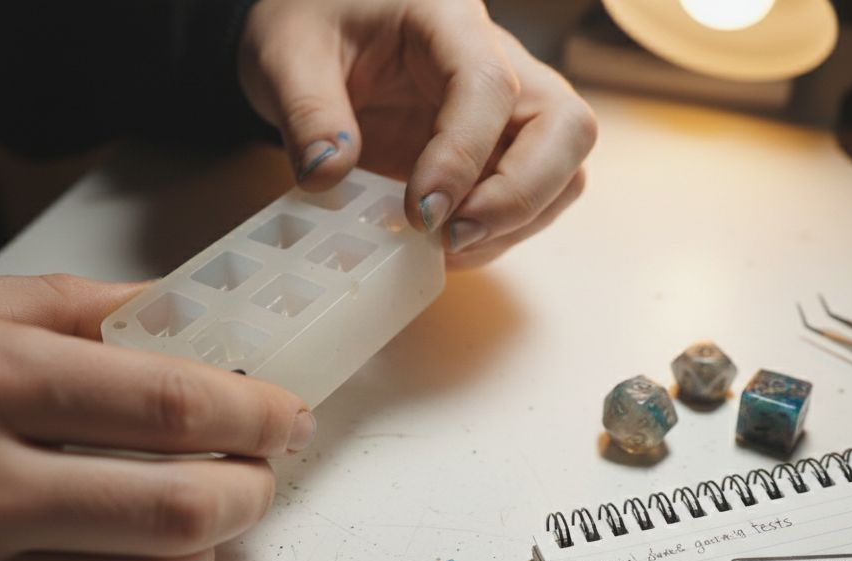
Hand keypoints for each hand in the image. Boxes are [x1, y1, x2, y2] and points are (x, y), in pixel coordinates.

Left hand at [239, 0, 596, 267]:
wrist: (319, 34)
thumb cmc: (312, 27)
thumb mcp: (286, 57)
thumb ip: (306, 111)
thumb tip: (328, 173)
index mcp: (449, 20)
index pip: (490, 84)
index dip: (464, 154)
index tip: (420, 210)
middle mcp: (501, 60)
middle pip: (565, 126)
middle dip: (521, 193)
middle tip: (453, 235)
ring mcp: (509, 112)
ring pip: (564, 168)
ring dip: (519, 221)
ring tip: (447, 247)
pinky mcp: (499, 153)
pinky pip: (533, 197)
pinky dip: (502, 233)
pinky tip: (446, 247)